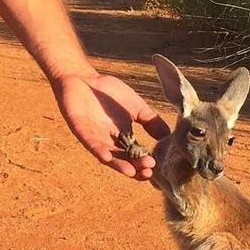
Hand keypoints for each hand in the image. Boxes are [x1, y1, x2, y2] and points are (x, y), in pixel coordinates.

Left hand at [52, 72, 169, 178]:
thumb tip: (170, 136)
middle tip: (147, 171)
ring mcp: (93, 135)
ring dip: (118, 164)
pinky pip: (88, 141)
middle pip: (121, 159)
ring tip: (130, 172)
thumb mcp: (137, 107)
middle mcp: (108, 140)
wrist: (84, 78)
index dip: (142, 164)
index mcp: (121, 137)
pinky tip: (107, 157)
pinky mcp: (79, 127)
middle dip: (134, 167)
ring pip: (106, 155)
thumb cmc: (109, 92)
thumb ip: (151, 121)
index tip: (155, 168)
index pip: (133, 155)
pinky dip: (97, 150)